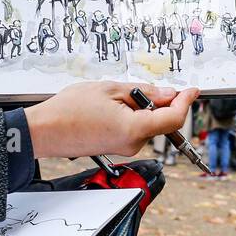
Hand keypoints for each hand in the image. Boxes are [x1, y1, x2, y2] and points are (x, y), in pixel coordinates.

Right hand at [25, 81, 198, 157]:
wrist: (44, 131)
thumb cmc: (69, 111)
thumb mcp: (110, 89)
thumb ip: (144, 93)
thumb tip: (168, 95)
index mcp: (134, 130)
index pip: (173, 118)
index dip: (185, 102)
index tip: (191, 90)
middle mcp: (133, 144)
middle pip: (161, 121)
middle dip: (160, 102)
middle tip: (142, 86)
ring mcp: (125, 149)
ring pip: (147, 124)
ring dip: (142, 108)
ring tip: (115, 96)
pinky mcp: (116, 148)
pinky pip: (134, 130)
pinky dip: (132, 116)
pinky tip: (112, 106)